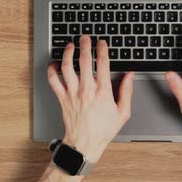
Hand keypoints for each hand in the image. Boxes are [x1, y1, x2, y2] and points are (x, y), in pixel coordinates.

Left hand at [47, 35, 133, 162]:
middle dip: (85, 45)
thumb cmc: (103, 130)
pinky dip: (52, 70)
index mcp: (102, 92)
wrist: (84, 144)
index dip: (103, 49)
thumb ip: (127, 92)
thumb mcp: (123, 113)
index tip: (102, 42)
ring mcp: (72, 93)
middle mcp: (86, 90)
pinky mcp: (62, 98)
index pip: (103, 64)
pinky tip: (55, 63)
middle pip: (84, 61)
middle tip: (85, 37)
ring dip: (68, 53)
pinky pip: (53, 80)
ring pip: (67, 67)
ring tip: (70, 45)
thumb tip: (129, 76)